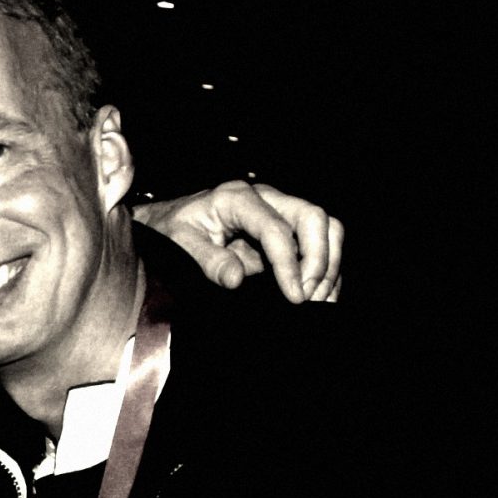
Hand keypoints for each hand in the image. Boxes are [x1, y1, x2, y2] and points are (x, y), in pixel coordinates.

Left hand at [132, 180, 343, 302]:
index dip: (289, 265)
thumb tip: (235, 279)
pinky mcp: (286, 229)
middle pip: (313, 218)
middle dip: (319, 260)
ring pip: (324, 228)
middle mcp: (265, 199)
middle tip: (307, 296)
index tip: (294, 296)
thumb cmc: (173, 231)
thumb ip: (207, 261)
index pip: (276, 229)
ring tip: (317, 299)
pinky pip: (319, 243)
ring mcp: (279, 211)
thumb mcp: (179, 244)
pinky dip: (325, 269)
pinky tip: (319, 295)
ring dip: (328, 264)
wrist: (169, 223)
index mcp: (237, 198)